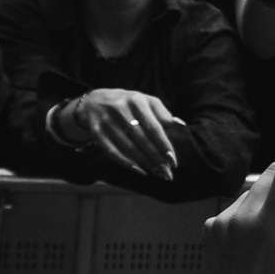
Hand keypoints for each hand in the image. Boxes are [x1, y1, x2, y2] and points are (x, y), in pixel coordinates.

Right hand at [59, 88, 183, 178]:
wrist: (94, 101)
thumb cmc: (128, 104)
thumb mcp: (146, 101)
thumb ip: (162, 112)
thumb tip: (180, 125)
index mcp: (136, 100)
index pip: (153, 127)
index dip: (164, 145)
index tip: (173, 160)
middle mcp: (121, 109)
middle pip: (142, 139)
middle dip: (156, 158)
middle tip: (167, 173)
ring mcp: (107, 121)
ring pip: (128, 147)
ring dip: (144, 163)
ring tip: (157, 173)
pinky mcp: (96, 132)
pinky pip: (112, 151)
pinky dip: (126, 163)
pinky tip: (140, 170)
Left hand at [204, 152, 274, 273]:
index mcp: (270, 225)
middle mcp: (243, 218)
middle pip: (269, 174)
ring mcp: (223, 221)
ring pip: (251, 190)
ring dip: (265, 198)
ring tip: (272, 228)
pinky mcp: (211, 226)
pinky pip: (234, 206)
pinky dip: (247, 213)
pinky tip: (252, 238)